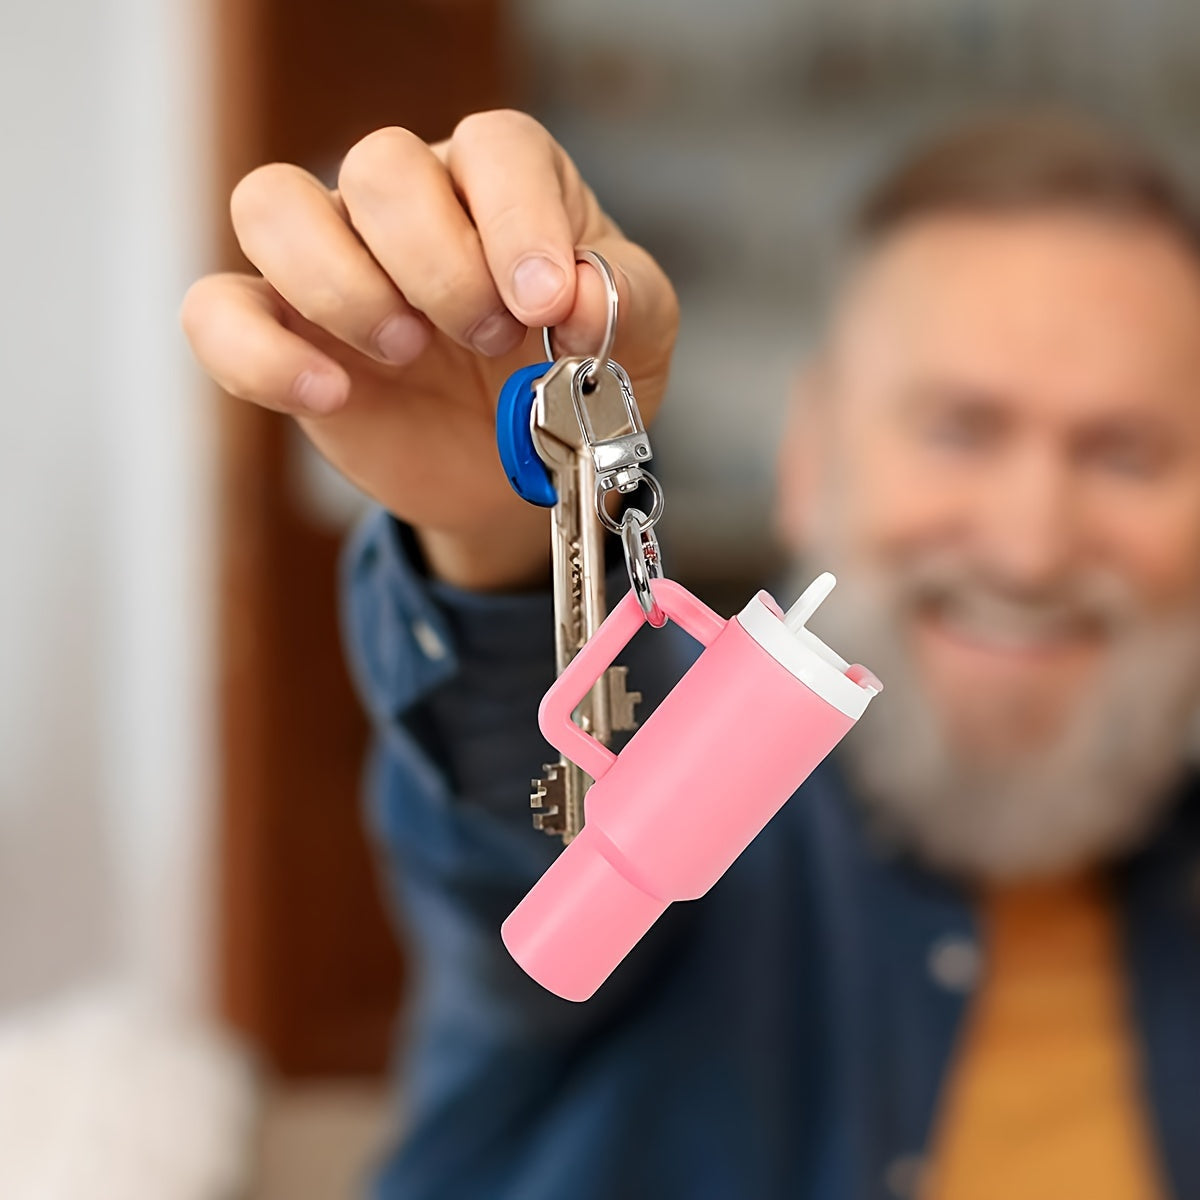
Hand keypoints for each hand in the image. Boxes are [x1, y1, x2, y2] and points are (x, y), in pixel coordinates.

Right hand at [181, 110, 678, 588]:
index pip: (495, 147)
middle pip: (381, 166)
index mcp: (505, 186)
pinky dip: (259, 351)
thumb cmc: (570, 382)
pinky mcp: (283, 331)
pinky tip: (329, 393)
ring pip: (273, 203)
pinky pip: (218, 309)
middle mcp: (412, 205)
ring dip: (342, 283)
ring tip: (406, 349)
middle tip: (483, 335)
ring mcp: (336, 262)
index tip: (541, 302)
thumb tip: (579, 296)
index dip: (517, 218)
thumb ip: (623, 303)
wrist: (516, 473)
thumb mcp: (634, 343)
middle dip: (436, 263)